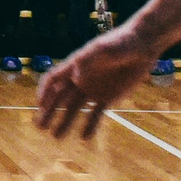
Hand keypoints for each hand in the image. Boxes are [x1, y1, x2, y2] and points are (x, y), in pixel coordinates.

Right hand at [35, 28, 159, 138]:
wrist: (141, 47)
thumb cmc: (120, 43)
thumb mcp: (104, 48)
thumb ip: (89, 60)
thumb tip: (76, 78)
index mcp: (74, 66)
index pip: (53, 80)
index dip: (44, 92)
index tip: (39, 106)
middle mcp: (80, 80)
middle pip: (59, 98)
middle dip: (48, 112)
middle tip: (40, 127)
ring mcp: (93, 89)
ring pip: (74, 108)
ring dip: (64, 122)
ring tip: (57, 137)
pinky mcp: (108, 97)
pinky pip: (96, 114)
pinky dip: (90, 125)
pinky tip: (85, 138)